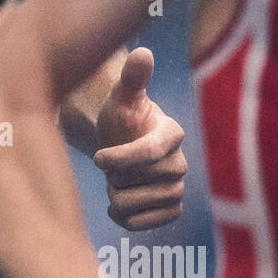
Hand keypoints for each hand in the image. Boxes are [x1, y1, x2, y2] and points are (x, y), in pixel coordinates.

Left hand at [93, 47, 186, 229]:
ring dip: (119, 197)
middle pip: (144, 181)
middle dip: (117, 176)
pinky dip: (125, 219)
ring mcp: (177, 189)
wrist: (118, 145)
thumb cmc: (120, 117)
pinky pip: (146, 224)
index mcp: (172, 133)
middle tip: (108, 166)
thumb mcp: (121, 97)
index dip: (122, 158)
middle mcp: (181, 162)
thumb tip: (142, 53)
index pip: (151, 151)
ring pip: (143, 205)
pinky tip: (115, 204)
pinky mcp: (170, 211)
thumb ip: (132, 78)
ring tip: (113, 182)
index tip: (97, 159)